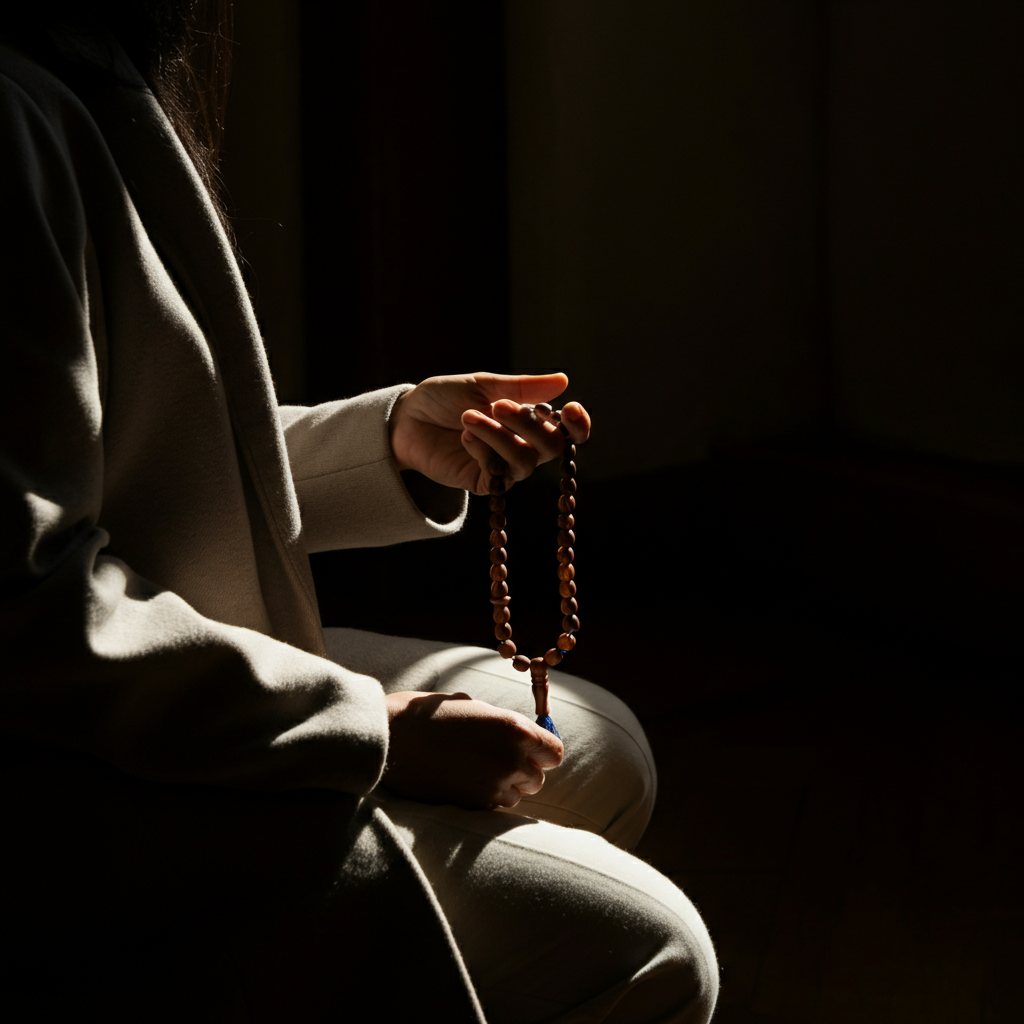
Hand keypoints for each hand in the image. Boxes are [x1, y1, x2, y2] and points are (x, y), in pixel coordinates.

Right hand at [380, 691, 563, 808]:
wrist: (393, 737)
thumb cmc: (431, 714)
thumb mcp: (476, 708)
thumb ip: (504, 725)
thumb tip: (521, 740)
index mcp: (516, 729)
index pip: (554, 753)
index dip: (543, 752)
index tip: (531, 751)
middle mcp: (512, 760)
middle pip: (538, 778)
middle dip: (523, 770)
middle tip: (496, 758)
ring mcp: (494, 786)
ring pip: (517, 795)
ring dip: (505, 786)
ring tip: (477, 769)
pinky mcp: (475, 806)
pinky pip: (495, 806)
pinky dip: (487, 797)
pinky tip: (465, 780)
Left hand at [389, 371, 590, 494]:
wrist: (407, 418)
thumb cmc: (444, 398)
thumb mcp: (484, 385)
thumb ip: (523, 388)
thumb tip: (564, 380)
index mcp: (528, 420)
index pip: (567, 431)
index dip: (578, 425)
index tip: (571, 409)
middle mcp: (522, 445)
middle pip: (552, 446)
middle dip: (528, 423)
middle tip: (498, 405)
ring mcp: (504, 467)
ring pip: (526, 460)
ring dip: (499, 435)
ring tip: (469, 417)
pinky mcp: (485, 483)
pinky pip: (499, 473)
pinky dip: (483, 450)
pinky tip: (464, 436)